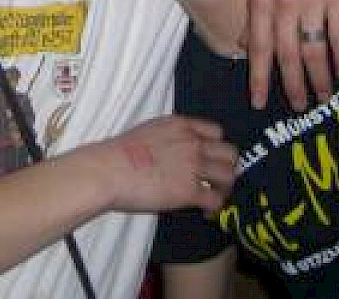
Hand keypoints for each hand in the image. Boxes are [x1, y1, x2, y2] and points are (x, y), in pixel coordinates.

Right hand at [88, 116, 235, 215]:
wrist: (108, 170)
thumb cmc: (118, 153)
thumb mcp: (149, 131)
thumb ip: (169, 137)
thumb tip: (173, 153)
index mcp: (181, 125)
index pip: (217, 132)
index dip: (216, 147)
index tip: (210, 159)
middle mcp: (193, 142)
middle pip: (230, 153)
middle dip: (226, 167)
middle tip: (216, 180)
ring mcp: (193, 166)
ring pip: (229, 176)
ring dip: (224, 188)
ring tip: (214, 196)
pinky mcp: (189, 191)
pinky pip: (216, 199)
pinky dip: (214, 208)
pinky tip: (205, 212)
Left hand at [247, 0, 338, 110]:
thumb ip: (258, 8)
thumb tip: (247, 42)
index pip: (258, 45)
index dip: (259, 76)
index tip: (258, 101)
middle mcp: (284, 1)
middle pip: (286, 54)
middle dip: (291, 85)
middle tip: (298, 108)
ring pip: (313, 49)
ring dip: (319, 78)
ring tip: (323, 97)